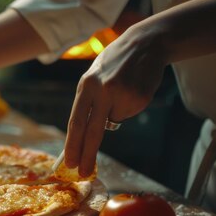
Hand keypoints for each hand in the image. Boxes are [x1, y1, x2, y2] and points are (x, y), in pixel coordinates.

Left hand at [64, 25, 167, 176]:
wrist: (146, 43)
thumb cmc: (114, 63)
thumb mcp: (94, 77)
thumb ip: (88, 102)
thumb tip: (81, 135)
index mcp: (86, 86)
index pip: (76, 122)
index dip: (72, 145)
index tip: (69, 163)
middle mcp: (102, 91)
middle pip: (92, 132)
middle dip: (86, 155)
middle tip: (82, 172)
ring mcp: (122, 95)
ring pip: (115, 121)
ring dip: (116, 112)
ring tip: (121, 89)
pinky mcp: (139, 98)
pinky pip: (129, 113)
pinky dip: (129, 106)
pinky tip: (133, 88)